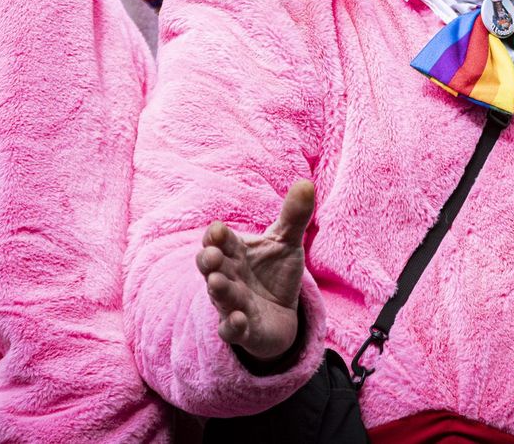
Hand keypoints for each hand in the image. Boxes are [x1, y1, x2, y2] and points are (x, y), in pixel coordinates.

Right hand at [197, 181, 315, 361]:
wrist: (281, 313)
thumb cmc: (275, 272)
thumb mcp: (286, 242)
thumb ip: (293, 215)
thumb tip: (306, 183)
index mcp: (235, 252)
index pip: (219, 240)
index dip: (216, 236)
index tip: (218, 230)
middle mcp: (227, 276)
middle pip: (211, 267)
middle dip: (208, 261)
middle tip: (210, 255)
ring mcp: (232, 304)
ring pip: (219, 296)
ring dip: (218, 290)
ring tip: (217, 283)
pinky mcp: (242, 330)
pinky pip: (231, 330)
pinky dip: (232, 326)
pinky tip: (237, 320)